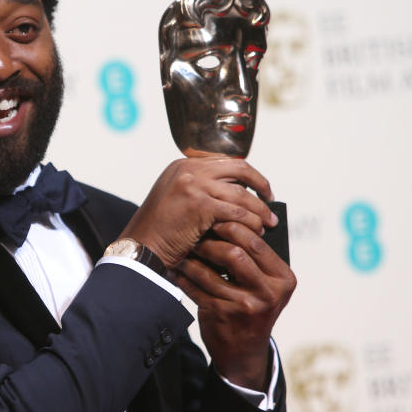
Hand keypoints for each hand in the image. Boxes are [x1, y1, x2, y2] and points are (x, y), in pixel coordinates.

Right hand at [121, 158, 276, 267]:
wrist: (141, 249)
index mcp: (183, 165)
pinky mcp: (199, 204)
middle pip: (239, 169)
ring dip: (258, 210)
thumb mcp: (175, 200)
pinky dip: (250, 223)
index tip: (259, 188)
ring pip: (241, 194)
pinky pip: (236, 212)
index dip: (248, 175)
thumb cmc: (159, 233)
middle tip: (271, 200)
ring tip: (268, 224)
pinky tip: (256, 232)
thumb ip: (199, 190)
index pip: (225, 162)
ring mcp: (193, 185)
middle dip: (260, 185)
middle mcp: (188, 169)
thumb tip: (235, 194)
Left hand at [173, 221, 295, 390]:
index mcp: (284, 279)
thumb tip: (229, 219)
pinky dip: (185, 277)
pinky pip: (198, 289)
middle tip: (197, 231)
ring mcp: (246, 307)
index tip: (215, 218)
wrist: (245, 351)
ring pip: (212, 272)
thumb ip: (257, 260)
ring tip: (184, 248)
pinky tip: (178, 269)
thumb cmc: (253, 309)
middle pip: (236, 254)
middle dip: (212, 240)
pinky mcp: (224, 316)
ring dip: (194, 258)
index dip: (233, 227)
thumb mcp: (267, 286)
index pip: (257, 243)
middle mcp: (269, 293)